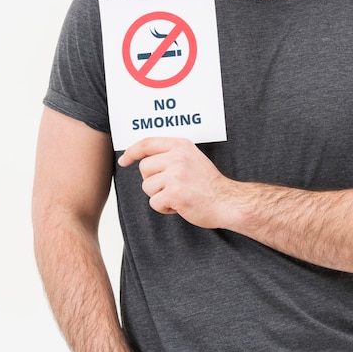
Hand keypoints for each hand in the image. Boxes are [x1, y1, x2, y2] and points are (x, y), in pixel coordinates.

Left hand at [117, 137, 235, 227]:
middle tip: (172, 187)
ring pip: (147, 187)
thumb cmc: (209, 184)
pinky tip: (180, 205)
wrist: (228, 202)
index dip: (132, 152)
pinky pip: (154, 202)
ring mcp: (176, 174)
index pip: (147, 143)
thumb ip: (171, 155)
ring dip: (159, 196)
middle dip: (153, 181)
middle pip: (144, 168)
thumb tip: (143, 159)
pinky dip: (164, 208)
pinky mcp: (174, 192)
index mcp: (181, 146)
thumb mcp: (192, 159)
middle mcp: (177, 157)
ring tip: (178, 196)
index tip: (124, 160)